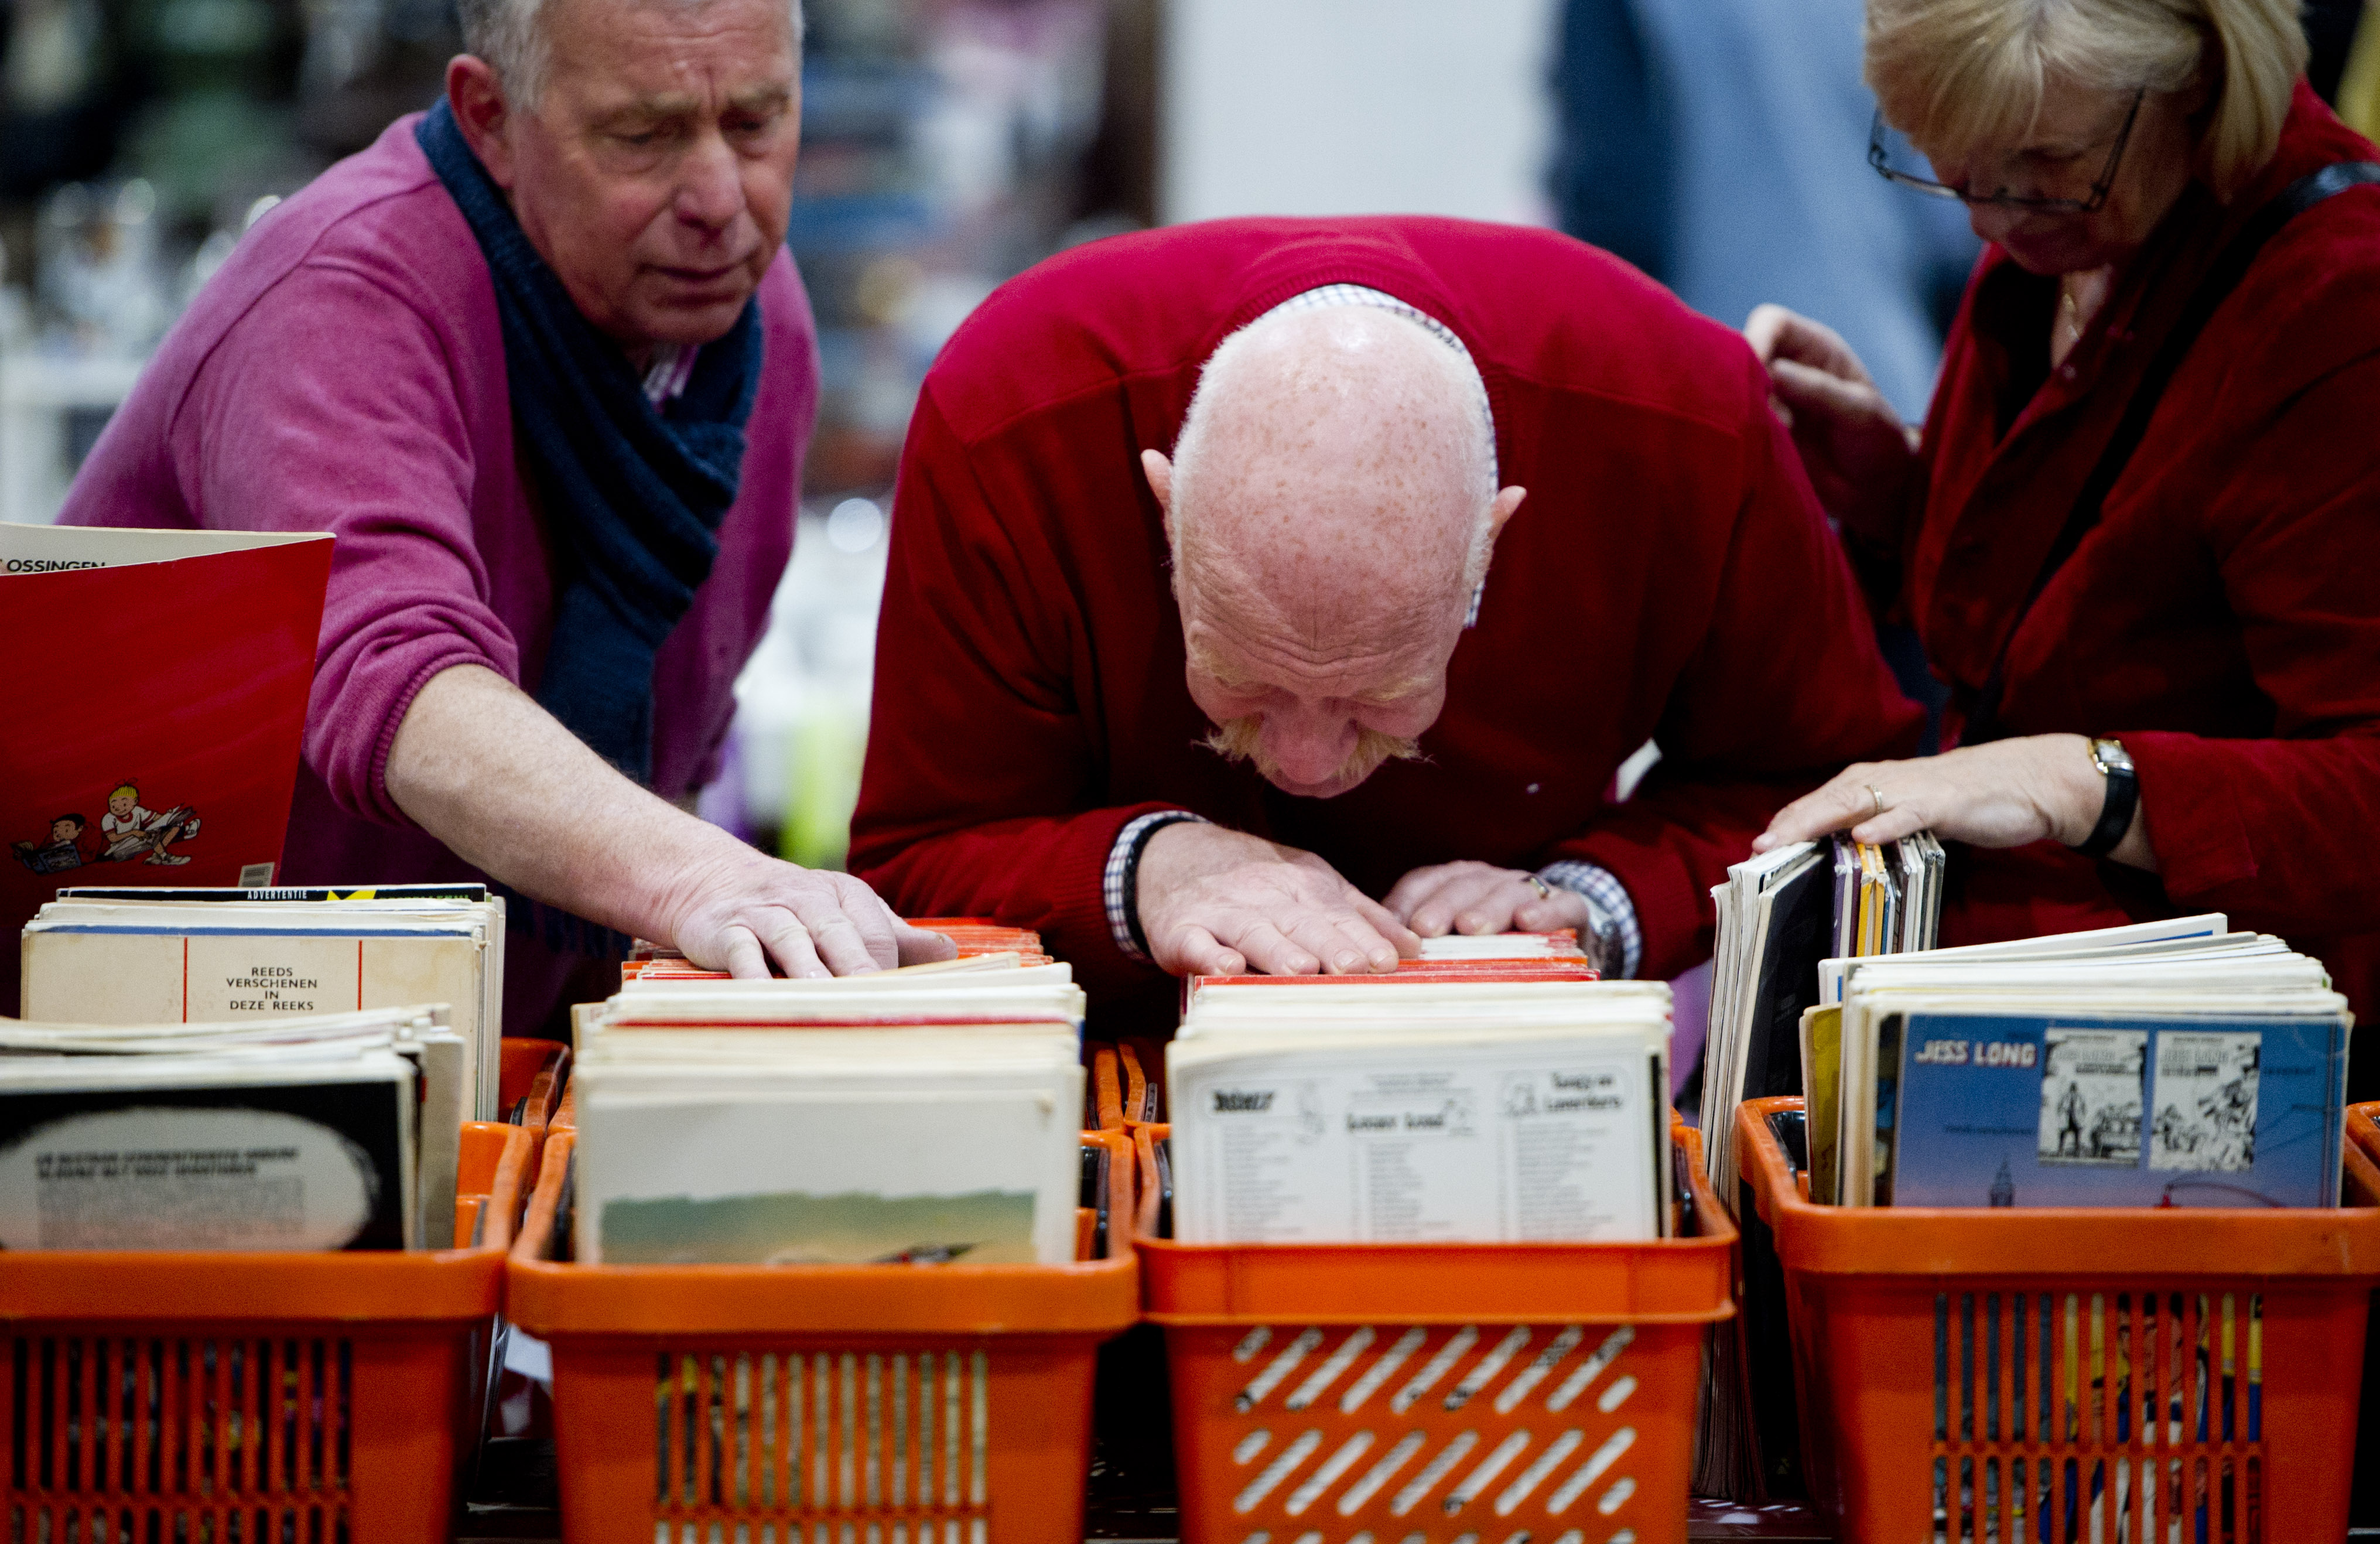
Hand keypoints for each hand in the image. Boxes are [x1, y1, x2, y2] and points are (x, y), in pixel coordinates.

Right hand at [655, 834, 959, 978]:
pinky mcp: (726, 930)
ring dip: (810, 970)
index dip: (889, 965)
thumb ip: (894, 935)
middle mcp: (809, 900)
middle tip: (877, 1000)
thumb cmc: (795, 909)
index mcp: (847, 896)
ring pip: (793, 940)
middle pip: (840, 932)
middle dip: (859, 966)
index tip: (903, 1001)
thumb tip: (949, 952)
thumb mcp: (845, 912)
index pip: (876, 929)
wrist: (714, 880)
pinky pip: (741, 951)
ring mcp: (766, 914)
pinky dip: (751, 974)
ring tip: (826, 999)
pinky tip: (763, 995)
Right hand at [1136, 823, 1421, 976]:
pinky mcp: (1181, 928)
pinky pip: (1196, 941)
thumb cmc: (1257, 881)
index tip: (1387, 961)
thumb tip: (1413, 947)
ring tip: (1301, 970)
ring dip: (1278, 949)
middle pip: (1301, 922)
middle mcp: (1265, 895)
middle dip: (1329, 944)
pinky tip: (1227, 966)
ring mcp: (1222, 911)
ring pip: (1254, 930)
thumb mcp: (1311, 884)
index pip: (1337, 914)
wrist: (1176, 856)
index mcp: (1302, 885)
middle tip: (1354, 967)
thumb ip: (1360, 916)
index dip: (1362, 938)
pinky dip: (1209, 952)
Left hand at [1384, 859, 1590, 938]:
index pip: (1427, 882)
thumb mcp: (1457, 939)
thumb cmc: (1497, 941)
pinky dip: (1545, 910)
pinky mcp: (1568, 906)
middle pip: (1463, 886)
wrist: (1564, 931)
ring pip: (1506, 891)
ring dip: (1487, 908)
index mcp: (1458, 882)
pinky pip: (1559, 903)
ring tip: (1470, 927)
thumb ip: (1423, 940)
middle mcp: (1490, 880)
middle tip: (1426, 928)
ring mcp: (1529, 890)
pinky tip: (1528, 921)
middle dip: (1442, 906)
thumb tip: (1379, 955)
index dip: (1409, 900)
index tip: (1394, 924)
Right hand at [1743, 304, 1918, 532]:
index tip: (1755, 371)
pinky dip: (1740, 434)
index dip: (1757, 339)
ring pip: (1734, 390)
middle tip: (1767, 414)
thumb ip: (1819, 390)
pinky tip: (1761, 451)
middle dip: (1745, 380)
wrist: (1875, 490)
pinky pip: (1735, 423)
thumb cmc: (1879, 442)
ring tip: (1773, 438)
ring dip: (1743, 411)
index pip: (1773, 324)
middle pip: (1743, 353)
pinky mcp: (1760, 431)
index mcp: (1815, 348)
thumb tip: (1774, 371)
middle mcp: (1788, 368)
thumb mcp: (1860, 412)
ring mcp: (1771, 401)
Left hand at [1753, 734, 2153, 869]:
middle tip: (1759, 847)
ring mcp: (1915, 789)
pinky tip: (1863, 836)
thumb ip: (1876, 828)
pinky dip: (1886, 824)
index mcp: (1874, 782)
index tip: (1754, 848)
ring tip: (1790, 838)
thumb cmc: (1964, 800)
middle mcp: (1886, 780)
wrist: (2029, 782)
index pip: (1820, 802)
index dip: (1787, 822)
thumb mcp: (1911, 814)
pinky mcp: (1947, 802)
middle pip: (1828, 800)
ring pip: (1858, 801)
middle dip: (1792, 823)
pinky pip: (1911, 813)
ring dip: (1821, 819)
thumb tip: (1838, 853)